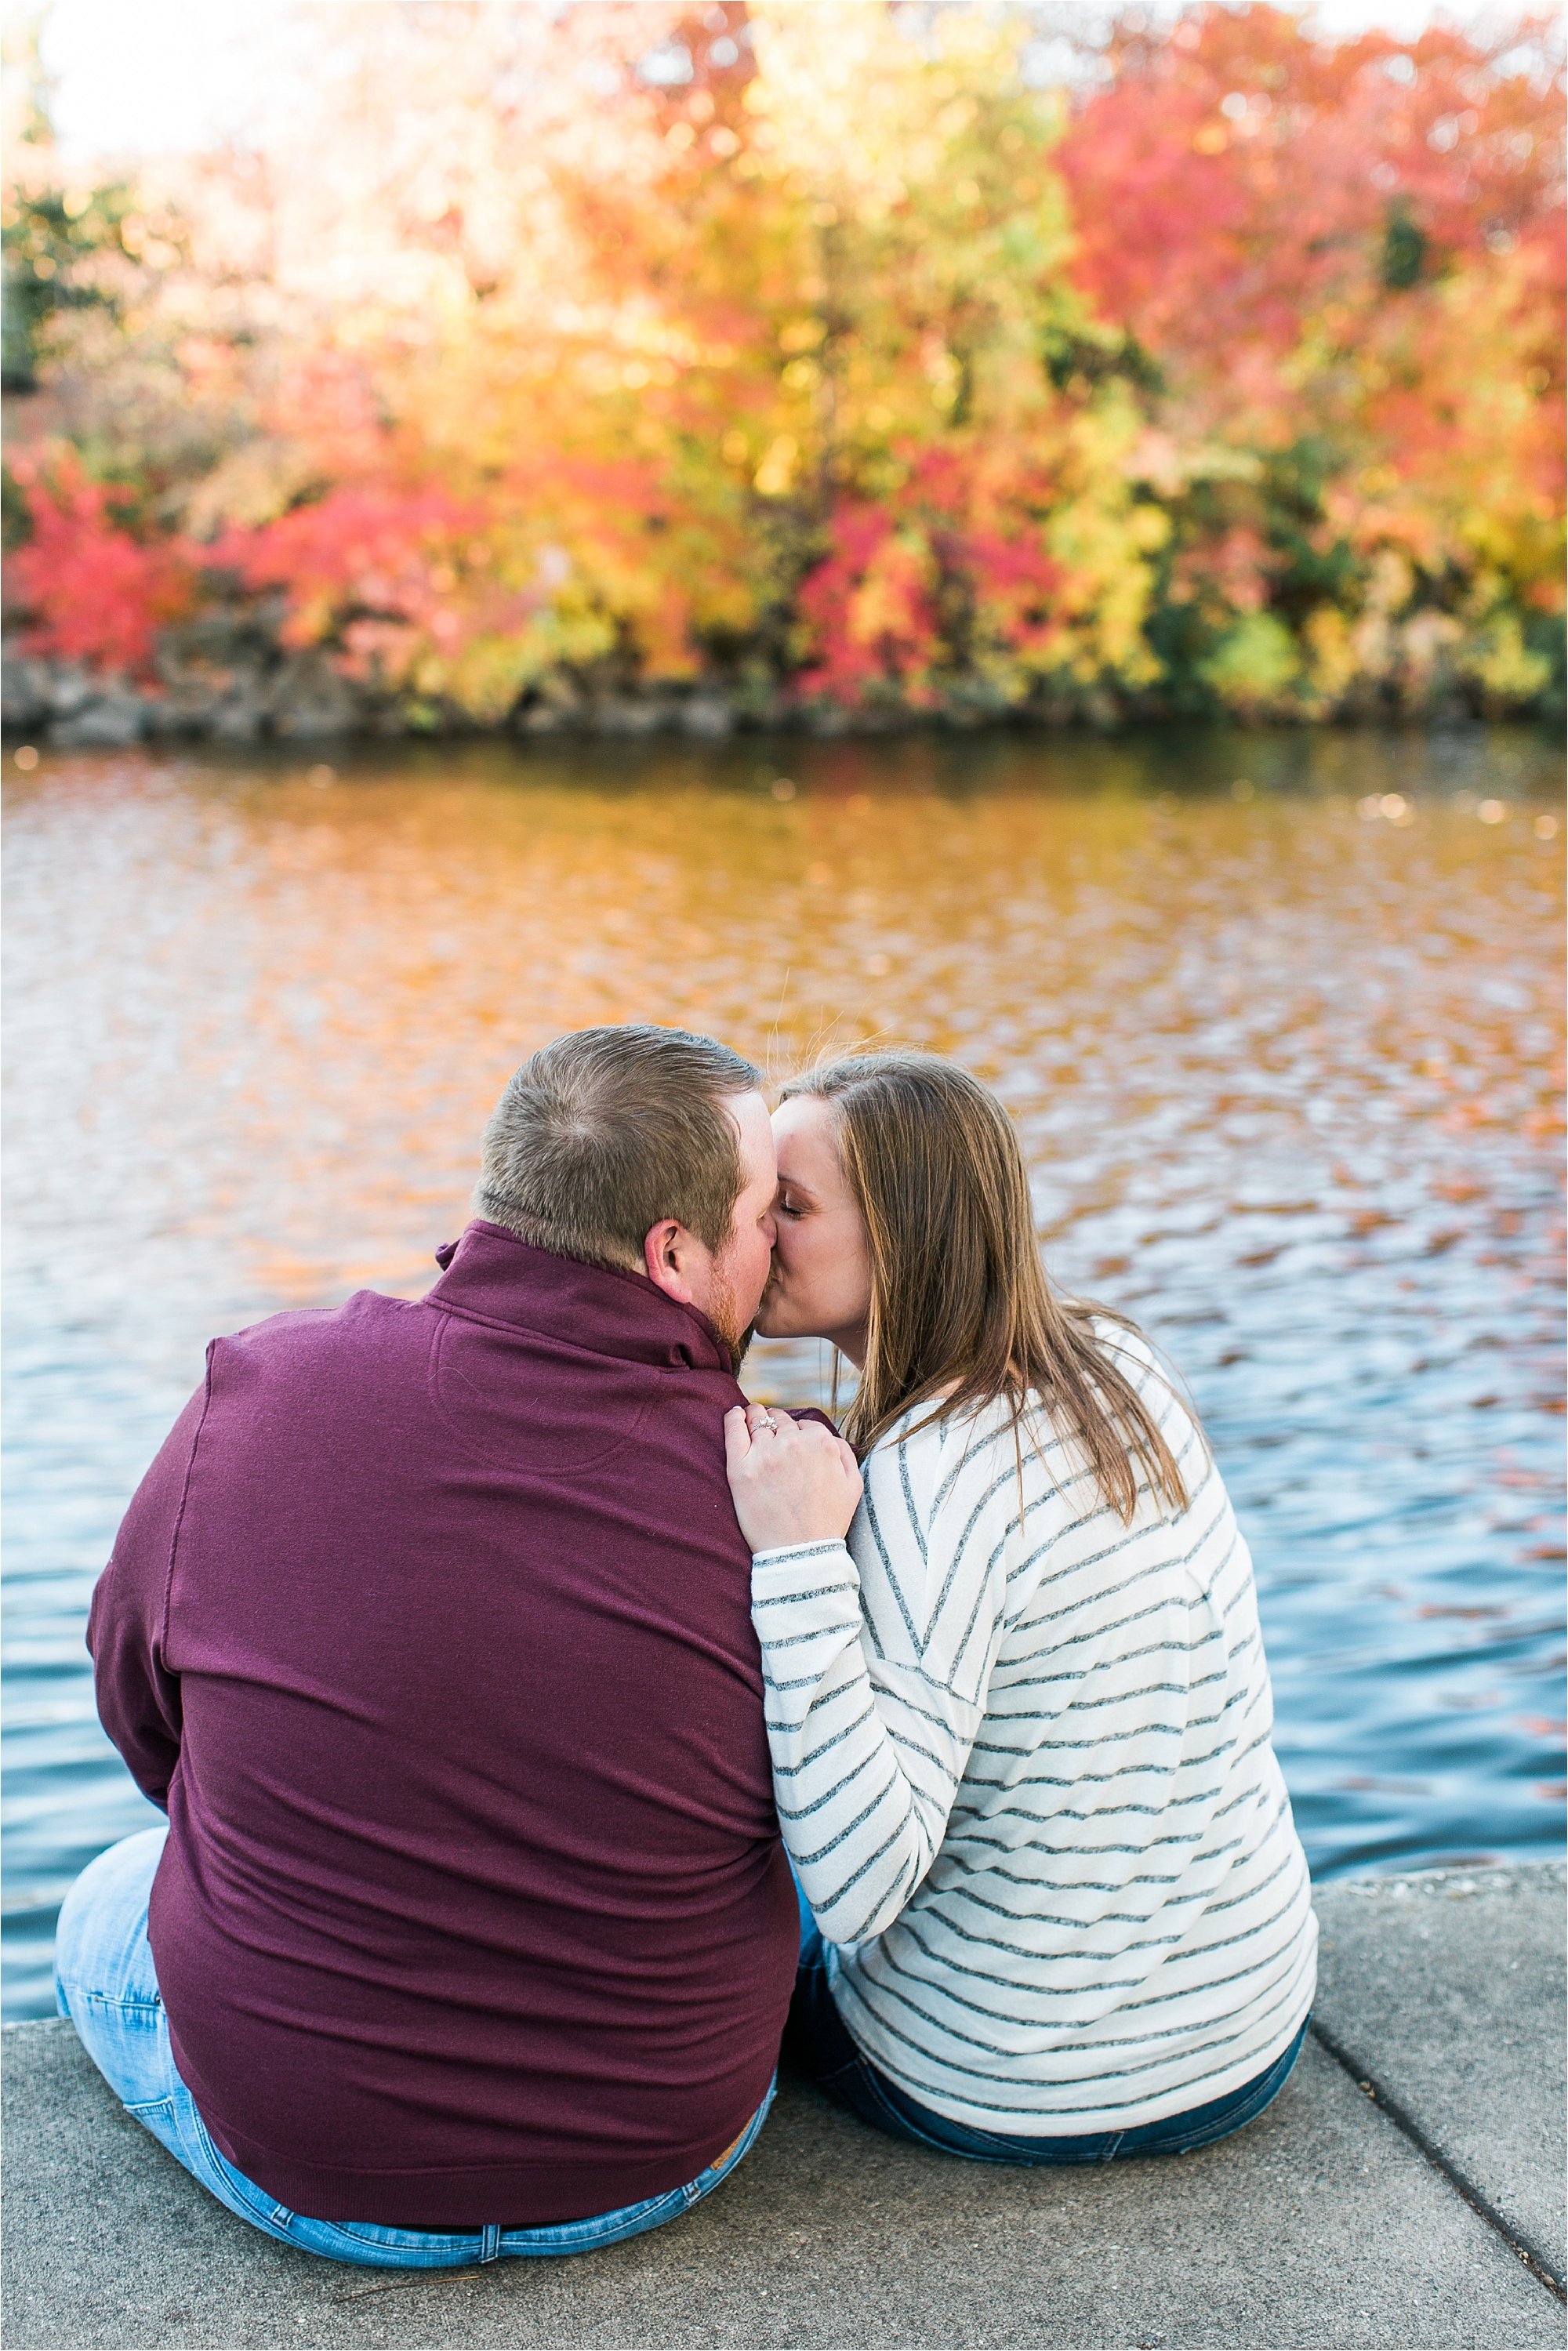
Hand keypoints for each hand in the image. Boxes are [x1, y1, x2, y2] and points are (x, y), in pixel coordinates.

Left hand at [723, 1404, 863, 1554]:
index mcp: (821, 1443)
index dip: (798, 1433)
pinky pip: (733, 1429)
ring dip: (756, 1416)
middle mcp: (793, 1443)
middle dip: (776, 1423)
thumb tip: (827, 1436)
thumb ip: (844, 1452)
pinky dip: (733, 1418)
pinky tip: (735, 1414)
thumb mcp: (853, 1484)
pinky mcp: (740, 1468)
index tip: (792, 1442)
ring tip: (750, 1417)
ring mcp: (765, 1454)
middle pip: (780, 1419)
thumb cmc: (827, 1522)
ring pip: (757, 1419)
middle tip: (770, 1430)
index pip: (805, 1425)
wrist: (800, 1554)